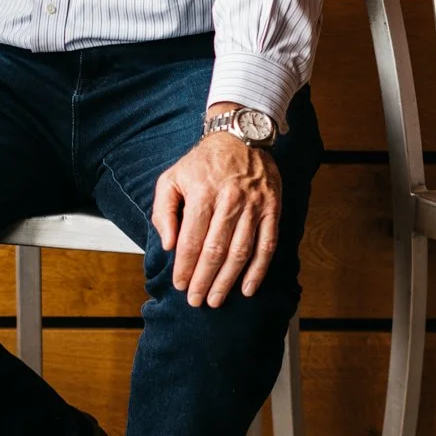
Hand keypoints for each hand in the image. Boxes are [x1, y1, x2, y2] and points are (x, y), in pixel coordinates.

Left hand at [152, 126, 281, 309]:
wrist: (240, 136)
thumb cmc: (203, 162)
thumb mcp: (172, 177)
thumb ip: (163, 211)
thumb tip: (168, 244)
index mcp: (203, 193)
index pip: (192, 239)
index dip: (185, 266)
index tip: (180, 284)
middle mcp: (230, 200)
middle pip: (215, 250)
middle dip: (204, 280)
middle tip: (196, 300)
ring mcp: (254, 205)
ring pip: (240, 251)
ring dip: (228, 280)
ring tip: (217, 300)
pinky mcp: (272, 208)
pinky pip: (267, 245)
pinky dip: (258, 270)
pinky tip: (248, 287)